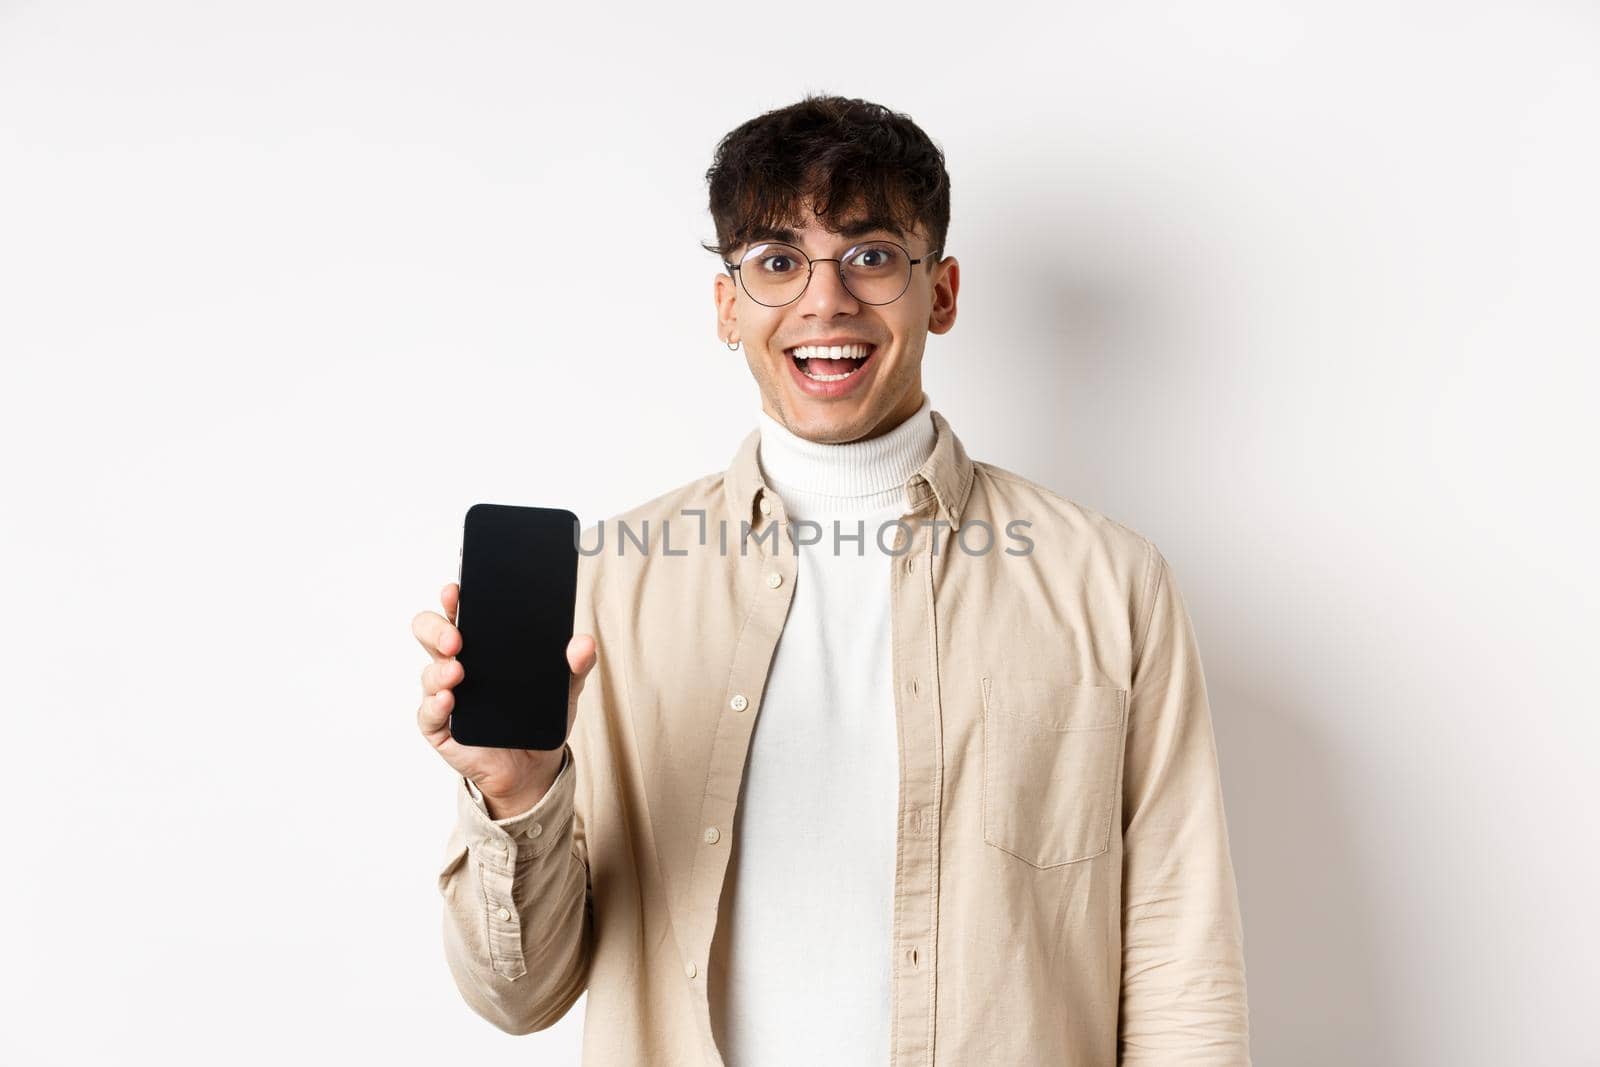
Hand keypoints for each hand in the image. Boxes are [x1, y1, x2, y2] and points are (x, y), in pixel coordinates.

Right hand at [414, 581, 597, 813]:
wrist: (534, 766)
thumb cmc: (539, 717)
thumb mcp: (565, 687)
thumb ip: (576, 664)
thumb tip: (584, 642)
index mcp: (482, 645)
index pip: (459, 612)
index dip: (453, 598)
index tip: (457, 590)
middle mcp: (456, 663)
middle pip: (430, 634)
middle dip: (437, 628)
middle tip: (457, 636)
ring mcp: (446, 695)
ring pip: (429, 673)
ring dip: (439, 669)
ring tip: (458, 671)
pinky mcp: (442, 727)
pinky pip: (428, 713)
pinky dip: (435, 704)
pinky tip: (450, 699)